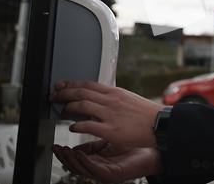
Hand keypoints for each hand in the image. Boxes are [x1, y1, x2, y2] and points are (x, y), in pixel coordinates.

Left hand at [49, 80, 163, 146]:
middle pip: (81, 92)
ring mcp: (110, 115)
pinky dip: (76, 125)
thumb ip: (112, 98)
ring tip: (63, 112)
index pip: (88, 84)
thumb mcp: (128, 98)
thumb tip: (97, 98)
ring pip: (82, 106)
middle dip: (64, 93)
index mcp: (115, 92)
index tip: (61, 85)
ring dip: (68, 108)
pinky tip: (72, 127)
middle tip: (54, 96)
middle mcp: (111, 101)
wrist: (159, 124)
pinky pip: (88, 125)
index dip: (71, 83)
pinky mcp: (111, 130)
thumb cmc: (145, 113)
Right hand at [52, 140, 163, 182]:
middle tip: (54, 149)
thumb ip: (96, 130)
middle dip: (63, 158)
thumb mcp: (111, 133)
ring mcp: (106, 171)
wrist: (155, 143)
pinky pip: (96, 169)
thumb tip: (79, 122)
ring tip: (63, 151)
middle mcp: (100, 166)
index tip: (54, 145)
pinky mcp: (113, 174)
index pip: (77, 157)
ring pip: (83, 169)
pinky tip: (79, 154)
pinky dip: (85, 162)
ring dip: (70, 161)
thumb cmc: (134, 138)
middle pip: (76, 165)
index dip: (64, 152)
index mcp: (98, 158)